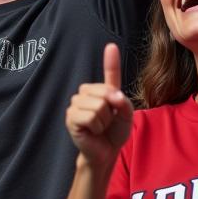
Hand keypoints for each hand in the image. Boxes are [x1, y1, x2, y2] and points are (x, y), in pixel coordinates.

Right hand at [66, 43, 133, 169]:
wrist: (106, 152)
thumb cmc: (114, 132)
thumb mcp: (126, 115)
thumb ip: (123, 102)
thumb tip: (115, 96)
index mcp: (100, 90)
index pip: (109, 73)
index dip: (111, 60)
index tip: (112, 46)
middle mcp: (85, 93)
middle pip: (105, 93)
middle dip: (111, 111)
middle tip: (107, 122)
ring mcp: (76, 104)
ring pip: (99, 106)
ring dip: (104, 121)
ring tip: (99, 127)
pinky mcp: (71, 118)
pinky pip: (90, 117)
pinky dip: (96, 127)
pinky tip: (92, 131)